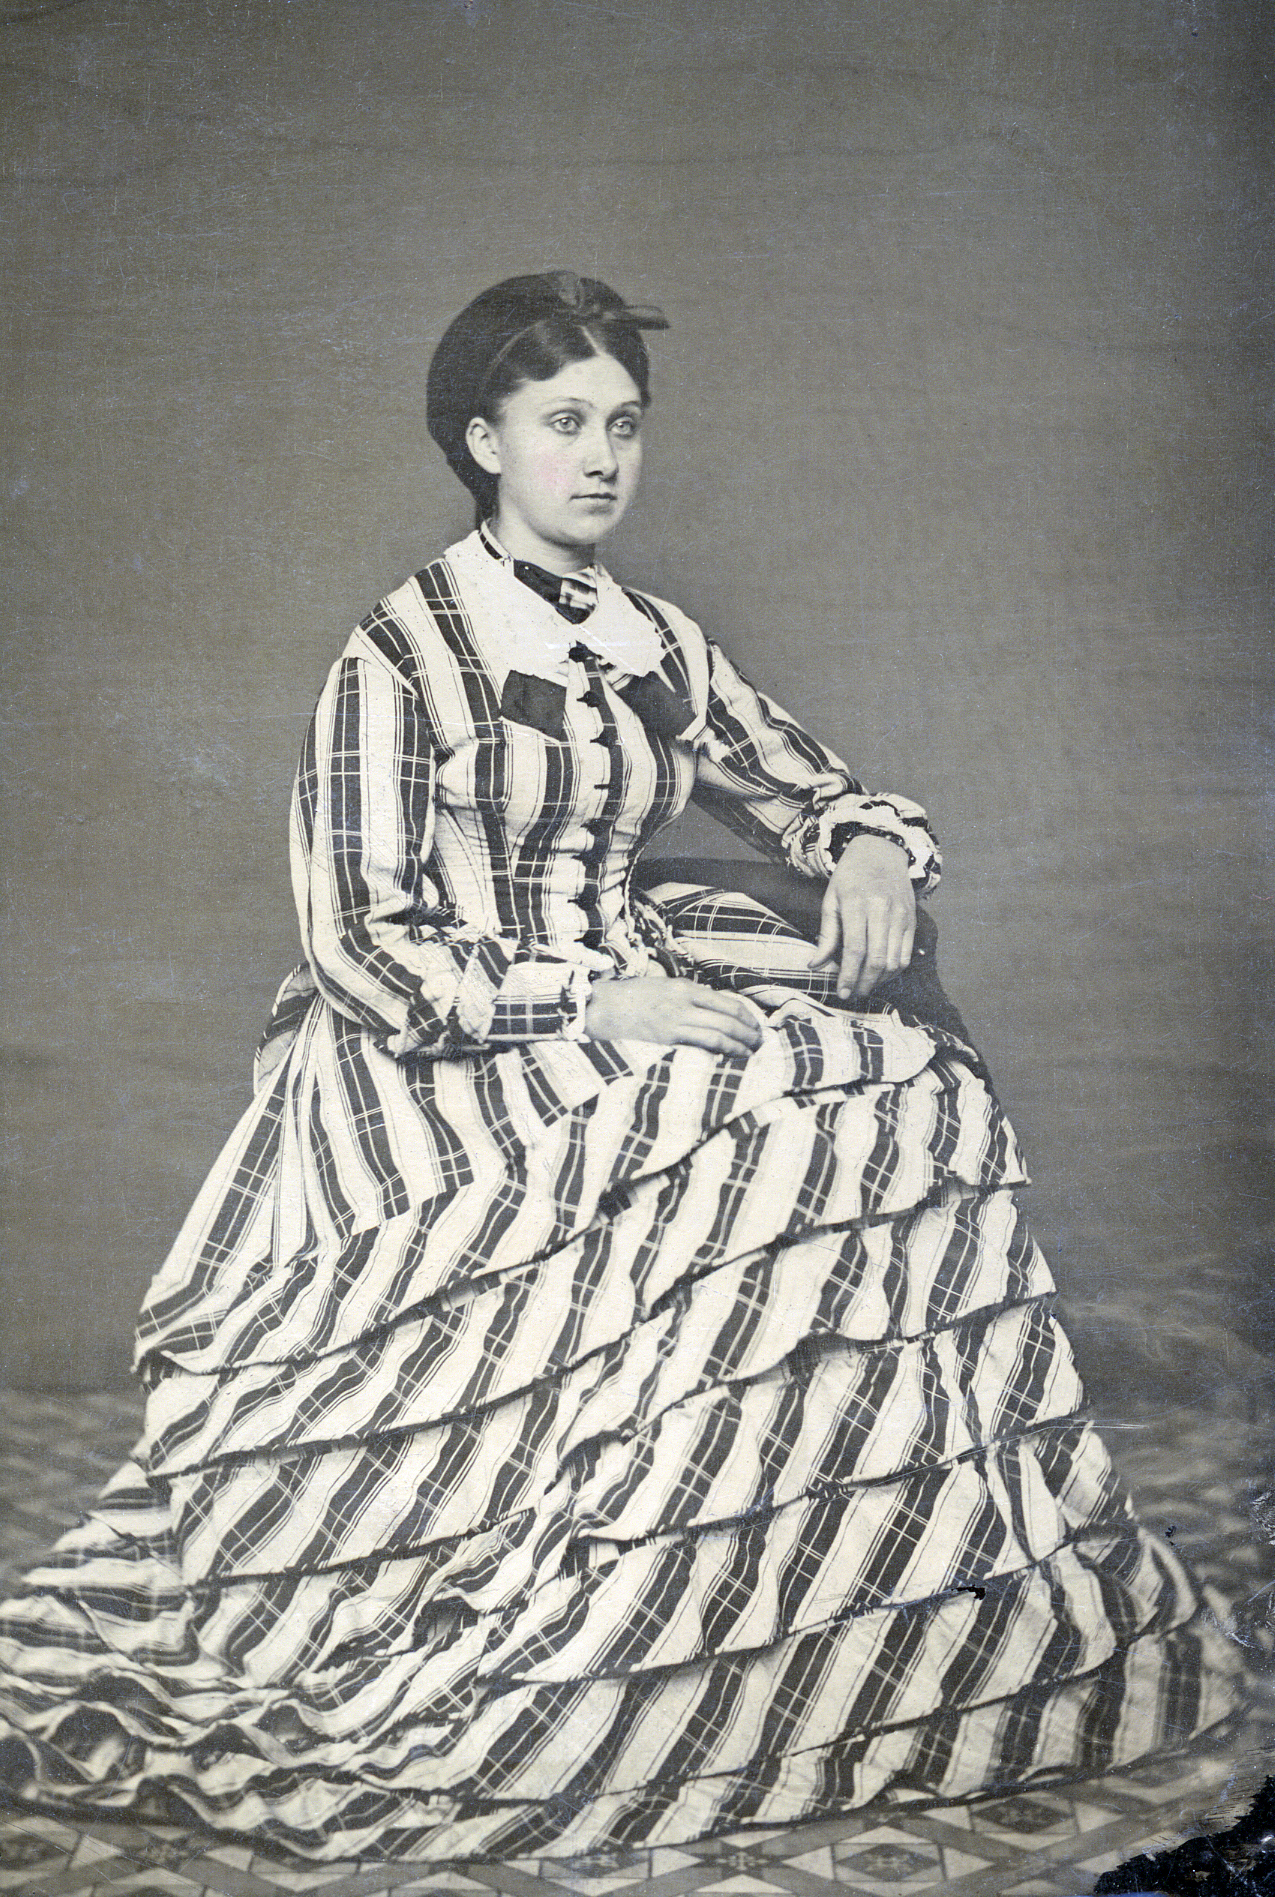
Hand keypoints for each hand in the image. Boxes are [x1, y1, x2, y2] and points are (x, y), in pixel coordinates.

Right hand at [584, 976, 765, 1053]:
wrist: (601, 1007)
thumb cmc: (630, 999)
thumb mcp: (662, 988)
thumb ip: (686, 998)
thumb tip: (711, 1013)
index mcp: (684, 987)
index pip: (725, 1001)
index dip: (746, 1015)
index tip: (756, 1025)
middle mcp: (684, 1000)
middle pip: (728, 1016)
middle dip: (749, 1031)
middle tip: (761, 1042)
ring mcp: (676, 1019)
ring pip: (720, 1031)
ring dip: (740, 1043)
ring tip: (752, 1052)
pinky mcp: (667, 1036)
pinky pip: (703, 1043)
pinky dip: (723, 1049)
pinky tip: (732, 1056)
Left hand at [809, 833, 915, 1000]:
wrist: (881, 851)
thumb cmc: (850, 877)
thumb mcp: (831, 899)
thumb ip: (826, 934)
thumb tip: (815, 965)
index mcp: (858, 904)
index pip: (855, 949)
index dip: (849, 975)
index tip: (841, 992)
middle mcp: (883, 910)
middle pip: (877, 959)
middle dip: (864, 983)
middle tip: (853, 995)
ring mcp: (901, 915)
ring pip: (894, 960)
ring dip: (879, 981)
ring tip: (865, 987)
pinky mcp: (912, 920)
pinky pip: (906, 954)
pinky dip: (894, 971)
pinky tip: (881, 976)